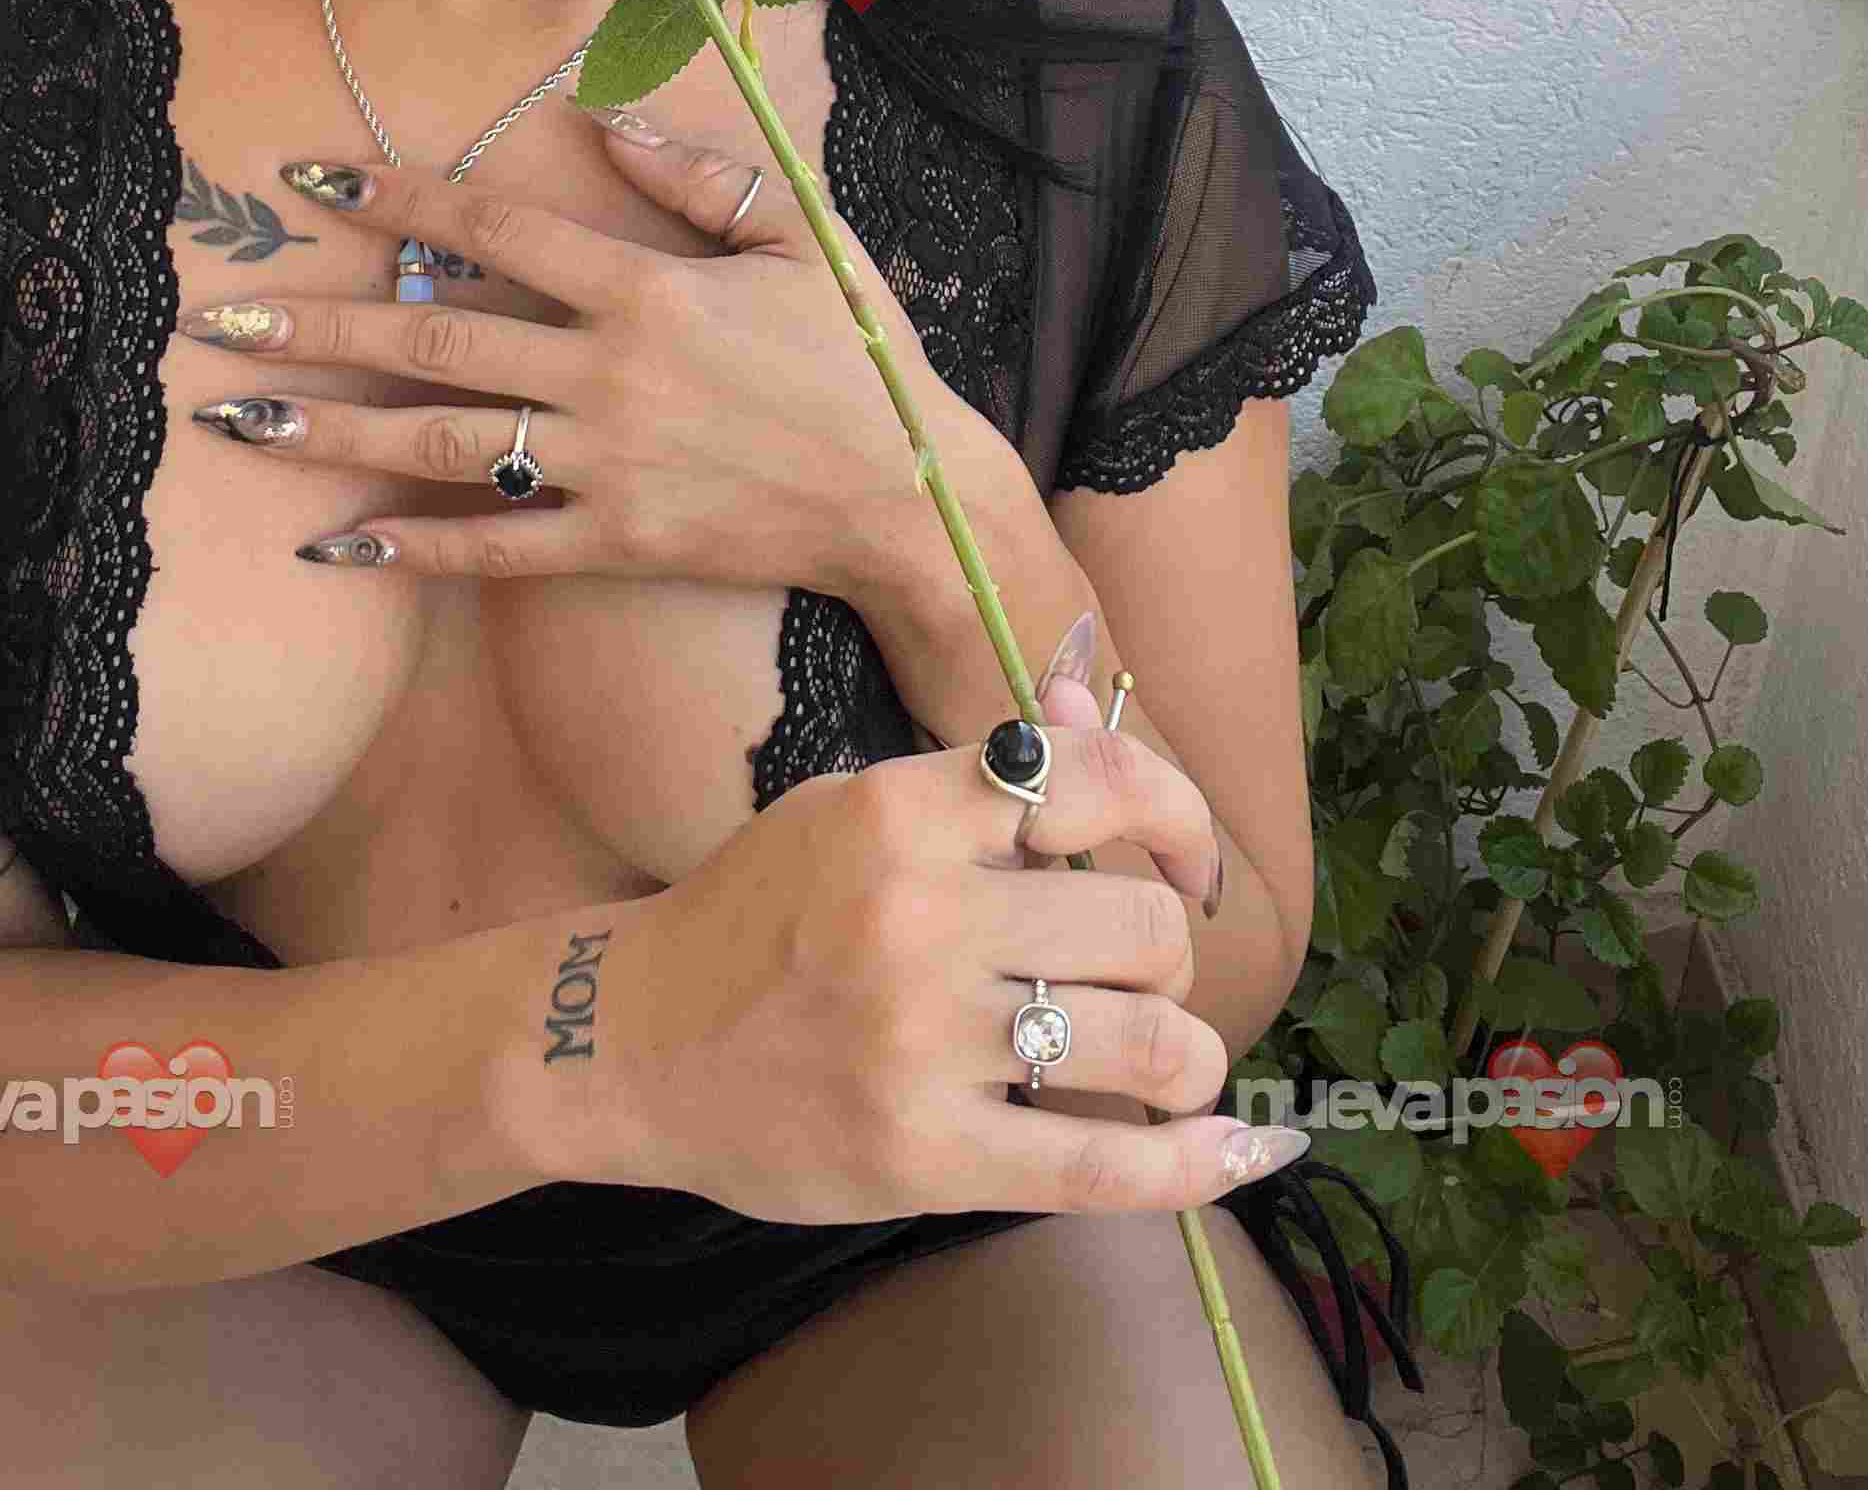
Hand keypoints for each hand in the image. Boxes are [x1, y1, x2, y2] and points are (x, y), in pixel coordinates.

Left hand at [177, 123, 959, 594]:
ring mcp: (609, 464)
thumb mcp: (802, 235)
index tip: (308, 179)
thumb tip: (600, 117)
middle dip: (318, 328)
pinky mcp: (619, 541)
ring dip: (332, 434)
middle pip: (436, 342)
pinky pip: (500, 546)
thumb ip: (697, 177)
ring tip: (239, 423)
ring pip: (443, 444)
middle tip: (220, 320)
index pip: (492, 232)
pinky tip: (338, 545)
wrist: (912, 495)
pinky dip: (417, 547)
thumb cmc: (861, 353)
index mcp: (645, 288)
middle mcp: (610, 374)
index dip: (396, 200)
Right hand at [598, 717, 1303, 1221]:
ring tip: (1163, 1061)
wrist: (629, 1040)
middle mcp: (919, 917)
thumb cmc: (759, 915)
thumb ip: (978, 775)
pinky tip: (1238, 1150)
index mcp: (902, 813)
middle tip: (1132, 978)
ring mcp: (920, 1042)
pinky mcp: (922, 1154)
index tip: (1190, 864)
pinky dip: (1194, 1163)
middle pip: (1143, 926)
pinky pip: (1102, 1166)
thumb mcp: (854, 808)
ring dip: (1187, 1056)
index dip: (1178, 818)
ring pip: (1147, 1042)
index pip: (1096, 781)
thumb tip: (1082, 701)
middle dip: (1165, 956)